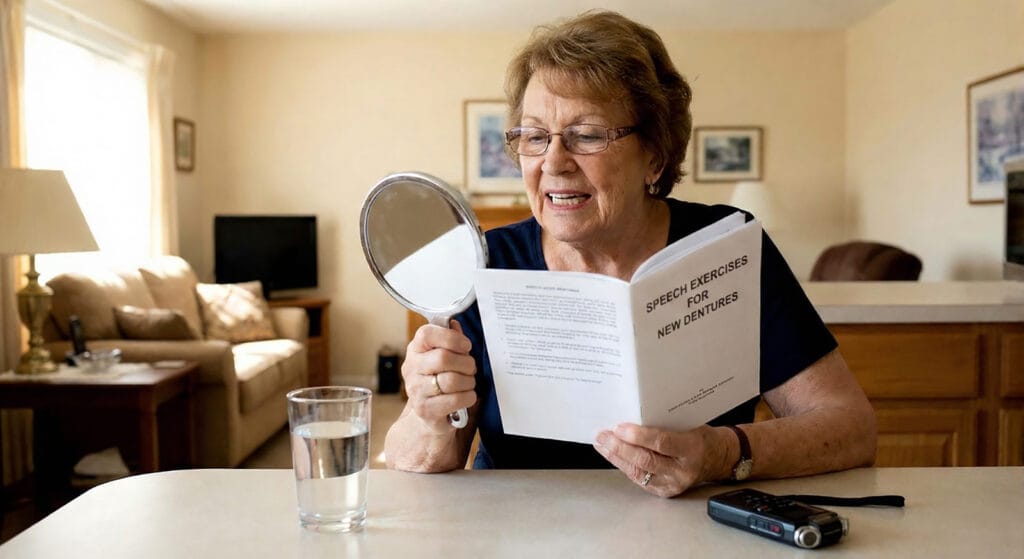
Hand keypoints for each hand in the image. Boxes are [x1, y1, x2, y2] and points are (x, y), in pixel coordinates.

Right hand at [402, 320, 476, 433]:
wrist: (429, 413)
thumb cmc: (440, 379)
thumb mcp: (445, 356)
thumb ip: (450, 339)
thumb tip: (454, 324)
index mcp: (415, 350)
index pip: (426, 334)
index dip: (451, 337)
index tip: (465, 345)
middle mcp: (411, 369)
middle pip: (443, 358)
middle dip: (466, 363)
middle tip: (470, 368)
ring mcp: (416, 391)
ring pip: (451, 380)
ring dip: (468, 381)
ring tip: (467, 383)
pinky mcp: (426, 410)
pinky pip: (455, 399)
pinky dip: (468, 397)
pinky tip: (466, 396)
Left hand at [594, 423, 726, 497]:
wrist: (717, 458)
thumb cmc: (700, 436)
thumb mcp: (688, 424)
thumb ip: (663, 423)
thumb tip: (631, 416)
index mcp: (692, 449)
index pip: (662, 443)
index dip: (638, 436)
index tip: (618, 427)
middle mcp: (683, 471)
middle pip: (645, 460)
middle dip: (620, 447)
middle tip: (603, 435)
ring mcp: (673, 484)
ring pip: (638, 472)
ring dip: (616, 456)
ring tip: (602, 444)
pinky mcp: (664, 491)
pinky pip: (639, 478)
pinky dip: (623, 465)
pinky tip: (613, 455)